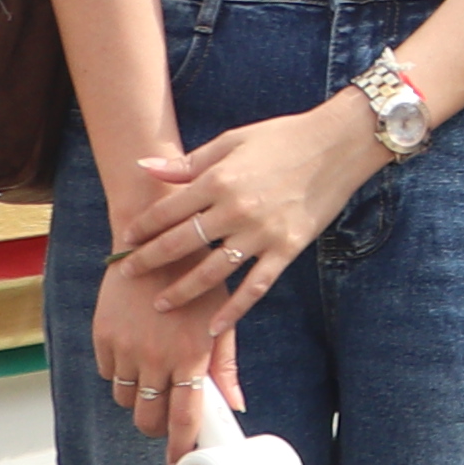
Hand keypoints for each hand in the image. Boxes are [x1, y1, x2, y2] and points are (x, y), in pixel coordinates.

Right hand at [82, 262, 240, 450]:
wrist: (156, 240)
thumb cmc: (197, 278)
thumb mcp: (219, 320)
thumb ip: (224, 366)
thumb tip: (235, 403)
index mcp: (190, 356)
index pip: (184, 417)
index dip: (180, 448)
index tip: (179, 464)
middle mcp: (156, 357)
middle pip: (148, 419)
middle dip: (156, 427)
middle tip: (166, 418)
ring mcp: (126, 348)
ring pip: (124, 400)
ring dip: (137, 398)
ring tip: (152, 377)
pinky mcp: (102, 336)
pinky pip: (106, 374)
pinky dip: (119, 373)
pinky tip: (134, 353)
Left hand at [119, 99, 377, 330]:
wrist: (338, 145)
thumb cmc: (281, 138)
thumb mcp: (231, 141)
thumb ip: (187, 163)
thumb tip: (144, 167)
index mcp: (218, 180)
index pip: (167, 211)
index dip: (142, 228)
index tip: (126, 241)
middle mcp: (235, 210)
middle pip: (181, 245)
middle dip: (149, 262)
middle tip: (127, 276)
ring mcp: (261, 233)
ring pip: (212, 272)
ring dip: (182, 292)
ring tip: (160, 305)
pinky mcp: (286, 249)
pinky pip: (256, 286)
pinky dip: (235, 309)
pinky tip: (214, 327)